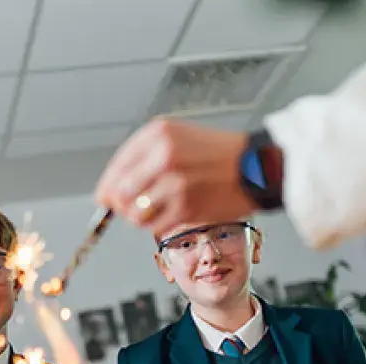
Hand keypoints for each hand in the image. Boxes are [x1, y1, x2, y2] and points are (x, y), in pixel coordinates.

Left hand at [95, 118, 256, 232]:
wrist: (257, 166)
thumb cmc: (220, 154)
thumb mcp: (178, 138)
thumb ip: (145, 158)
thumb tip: (113, 189)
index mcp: (157, 134)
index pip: (116, 168)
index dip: (109, 189)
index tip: (108, 199)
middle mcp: (162, 156)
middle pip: (120, 194)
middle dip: (123, 206)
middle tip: (134, 209)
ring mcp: (173, 182)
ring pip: (135, 214)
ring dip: (141, 219)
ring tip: (157, 211)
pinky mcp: (185, 206)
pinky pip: (155, 227)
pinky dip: (159, 226)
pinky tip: (173, 214)